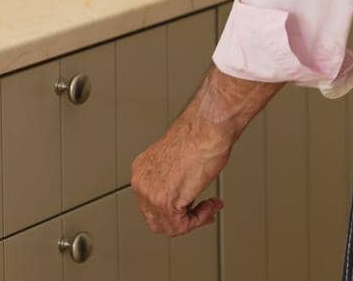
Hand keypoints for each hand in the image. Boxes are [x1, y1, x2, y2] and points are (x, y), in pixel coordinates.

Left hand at [131, 66, 281, 236]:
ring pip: (169, 226)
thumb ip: (174, 177)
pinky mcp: (167, 201)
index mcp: (142, 170)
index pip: (150, 205)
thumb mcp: (178, 158)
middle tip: (202, 213)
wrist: (208, 127)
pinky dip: (200, 219)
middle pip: (157, 220)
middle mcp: (142, 182)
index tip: (191, 206)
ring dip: (194, 220)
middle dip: (183, 219)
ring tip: (209, 207)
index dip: (174, 211)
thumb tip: (183, 190)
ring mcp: (152, 192)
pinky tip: (210, 205)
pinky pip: (182, 225)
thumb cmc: (201, 133)